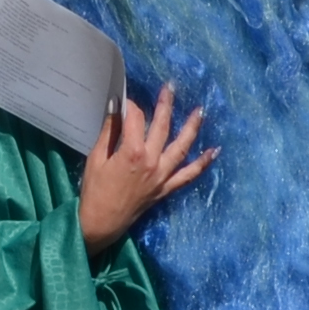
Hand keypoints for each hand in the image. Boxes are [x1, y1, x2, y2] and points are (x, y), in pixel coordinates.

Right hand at [79, 90, 213, 252]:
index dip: (129, 107)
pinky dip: (202, 163)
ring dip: (192, 127)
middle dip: (165, 104)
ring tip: (200, 110)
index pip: (135, 119)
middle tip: (170, 87)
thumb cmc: (94, 190)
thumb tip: (115, 108)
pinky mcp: (165, 189)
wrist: (100, 223)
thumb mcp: (96, 158)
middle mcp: (152, 161)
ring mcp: (162, 176)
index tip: (123, 102)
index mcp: (133, 152)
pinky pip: (188, 175)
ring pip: (182, 146)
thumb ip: (109, 132)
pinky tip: (214, 151)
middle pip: (162, 126)